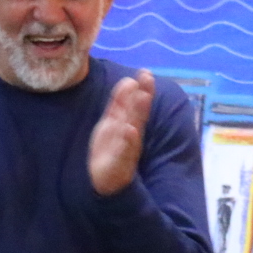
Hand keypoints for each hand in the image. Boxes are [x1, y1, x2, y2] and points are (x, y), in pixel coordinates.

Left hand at [88, 71, 152, 195]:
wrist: (104, 180)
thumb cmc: (110, 148)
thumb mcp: (112, 122)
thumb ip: (120, 103)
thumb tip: (129, 80)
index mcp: (127, 123)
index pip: (135, 103)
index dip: (141, 88)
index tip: (145, 72)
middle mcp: (130, 134)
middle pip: (137, 113)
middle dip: (143, 96)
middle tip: (147, 78)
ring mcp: (126, 149)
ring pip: (134, 128)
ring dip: (138, 113)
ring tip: (143, 97)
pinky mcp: (120, 164)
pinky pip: (124, 151)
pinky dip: (127, 141)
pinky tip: (129, 129)